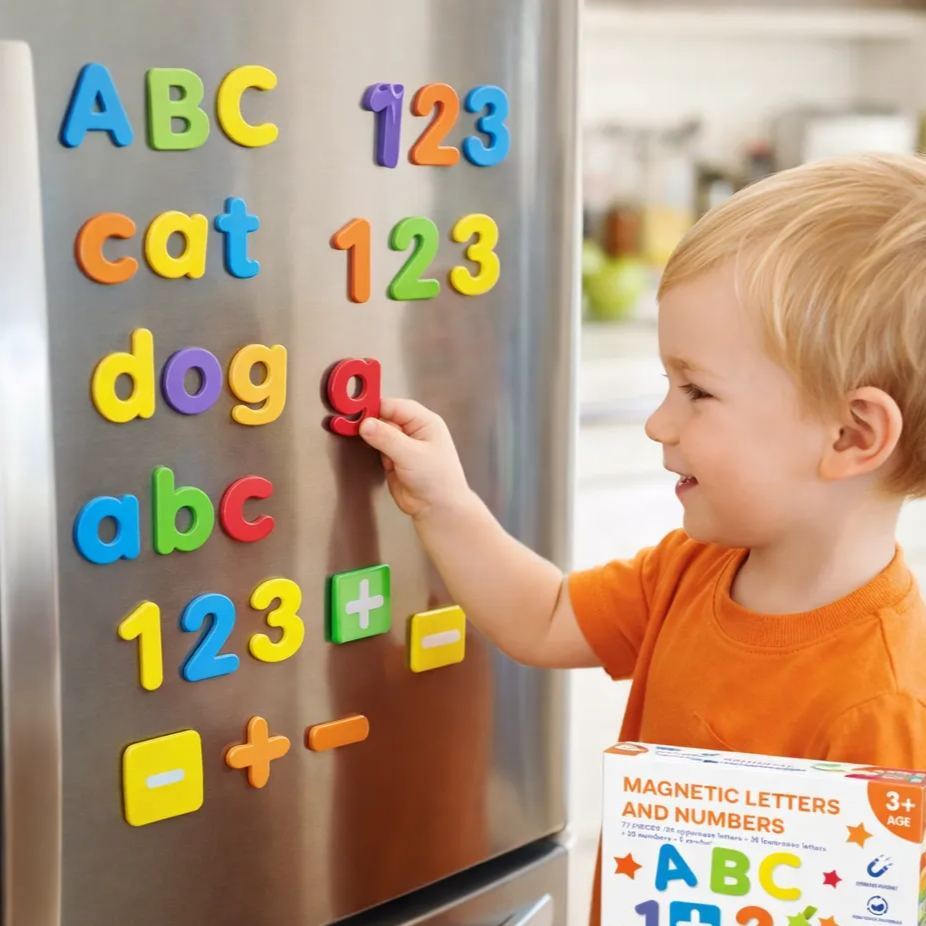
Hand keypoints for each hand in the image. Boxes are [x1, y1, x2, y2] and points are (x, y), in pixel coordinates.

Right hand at [358, 397, 470, 520]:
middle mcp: (414, 430)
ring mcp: (403, 445)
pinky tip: (382, 461)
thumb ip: (387, 438)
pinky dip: (374, 452)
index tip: (357, 413)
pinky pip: (377, 448)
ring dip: (373, 440)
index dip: (374, 408)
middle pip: (384, 417)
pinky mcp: (394, 458)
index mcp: (425, 422)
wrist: (438, 509)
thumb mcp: (411, 455)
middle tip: (358, 430)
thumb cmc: (439, 482)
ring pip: (379, 433)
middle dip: (371, 425)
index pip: (393, 406)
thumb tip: (366, 424)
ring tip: (378, 452)